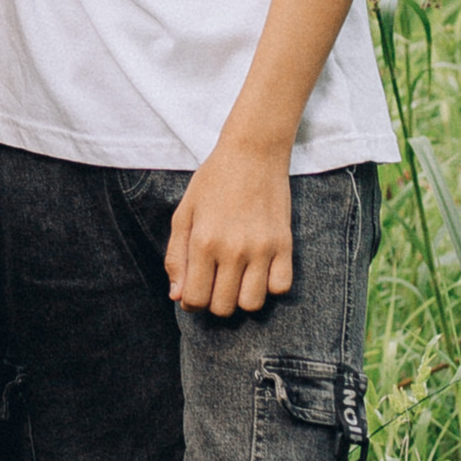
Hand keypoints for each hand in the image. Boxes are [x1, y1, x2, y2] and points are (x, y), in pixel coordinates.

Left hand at [166, 130, 293, 315]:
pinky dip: (270, 286)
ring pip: (252, 304)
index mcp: (203, 242)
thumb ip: (176, 257)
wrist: (252, 153)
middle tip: (215, 282)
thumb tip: (176, 296)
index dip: (191, 302)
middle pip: (223, 307)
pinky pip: (281, 287)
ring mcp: (262, 248)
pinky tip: (260, 271)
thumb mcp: (184, 214)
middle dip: (215, 302)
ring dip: (242, 298)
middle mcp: (233, 249)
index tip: (194, 291)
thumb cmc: (212, 182)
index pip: (195, 299)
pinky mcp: (285, 244)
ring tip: (237, 279)